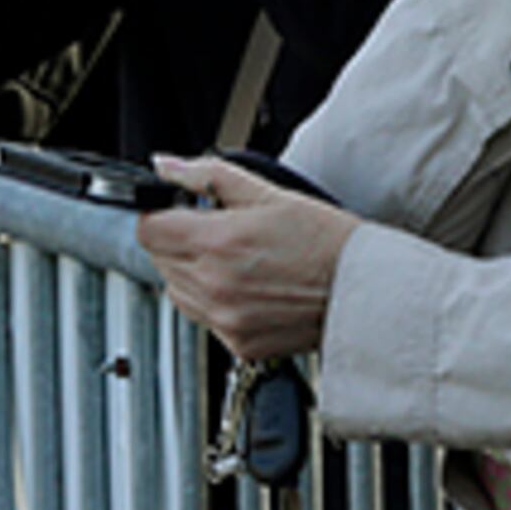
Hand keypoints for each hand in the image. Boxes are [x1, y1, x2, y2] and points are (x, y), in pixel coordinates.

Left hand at [135, 155, 360, 361]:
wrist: (361, 288)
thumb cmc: (324, 239)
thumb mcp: (268, 193)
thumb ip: (208, 176)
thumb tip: (167, 166)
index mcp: (218, 243)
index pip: (148, 230)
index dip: (159, 214)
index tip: (177, 210)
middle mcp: (215, 286)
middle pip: (159, 260)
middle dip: (177, 240)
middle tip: (215, 230)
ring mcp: (225, 319)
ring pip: (175, 291)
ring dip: (190, 272)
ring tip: (232, 259)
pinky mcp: (238, 343)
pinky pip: (203, 319)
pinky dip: (213, 302)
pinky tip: (244, 285)